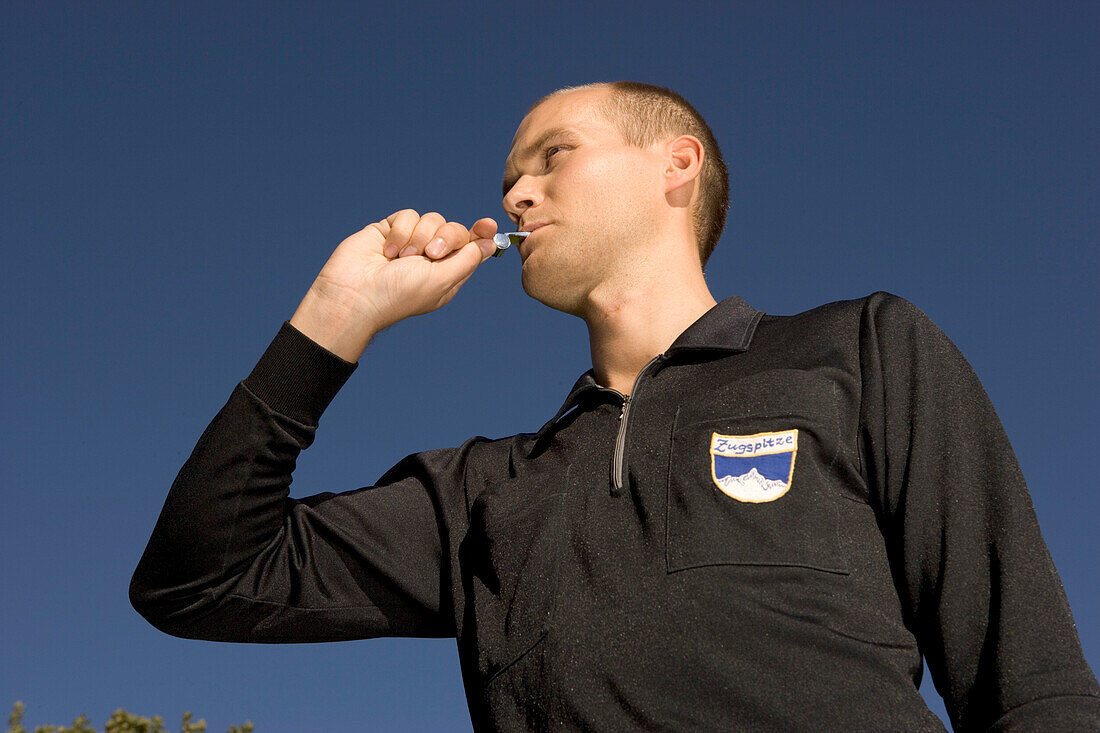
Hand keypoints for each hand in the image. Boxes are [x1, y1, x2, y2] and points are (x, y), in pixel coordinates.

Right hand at [290, 210, 497, 360]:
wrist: (354, 293)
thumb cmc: (398, 295)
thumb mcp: (442, 281)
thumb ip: (467, 259)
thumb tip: (490, 243)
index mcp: (447, 275)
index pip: (471, 249)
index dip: (481, 235)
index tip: (488, 224)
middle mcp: (431, 259)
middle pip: (454, 230)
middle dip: (446, 237)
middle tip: (431, 254)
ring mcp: (410, 243)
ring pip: (431, 219)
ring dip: (419, 237)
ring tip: (402, 258)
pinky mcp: (390, 231)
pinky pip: (408, 215)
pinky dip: (400, 231)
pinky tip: (388, 250)